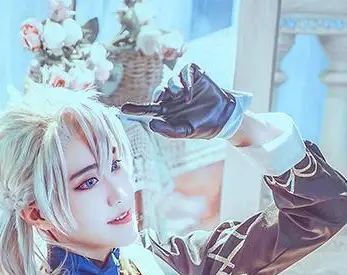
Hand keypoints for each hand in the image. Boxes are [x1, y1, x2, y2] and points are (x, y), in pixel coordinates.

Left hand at [121, 63, 235, 139]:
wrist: (223, 117)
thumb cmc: (202, 126)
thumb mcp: (185, 131)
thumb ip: (168, 130)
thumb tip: (151, 124)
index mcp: (167, 111)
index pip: (148, 109)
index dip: (136, 109)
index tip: (123, 109)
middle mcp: (173, 97)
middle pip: (159, 91)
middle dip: (158, 94)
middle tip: (160, 99)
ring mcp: (183, 84)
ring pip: (171, 80)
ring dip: (174, 88)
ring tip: (183, 98)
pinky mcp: (195, 74)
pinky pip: (185, 70)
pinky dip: (185, 79)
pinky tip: (189, 90)